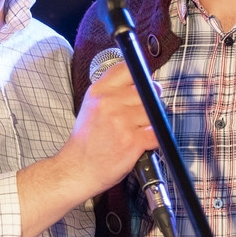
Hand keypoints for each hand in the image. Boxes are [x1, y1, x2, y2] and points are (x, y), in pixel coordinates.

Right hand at [64, 62, 159, 197]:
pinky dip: (155, 138)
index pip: (128, 68)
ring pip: (155, 110)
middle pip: (148, 89)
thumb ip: (113, 90)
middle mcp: (109, 102)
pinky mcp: (132, 140)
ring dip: (153, 121)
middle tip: (140, 115)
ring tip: (139, 130)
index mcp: (99, 91)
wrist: (77, 168)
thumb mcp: (91, 106)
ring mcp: (121, 121)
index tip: (143, 85)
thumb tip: (142, 80)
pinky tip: (144, 141)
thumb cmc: (86, 141)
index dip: (141, 76)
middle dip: (151, 101)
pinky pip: (158, 132)